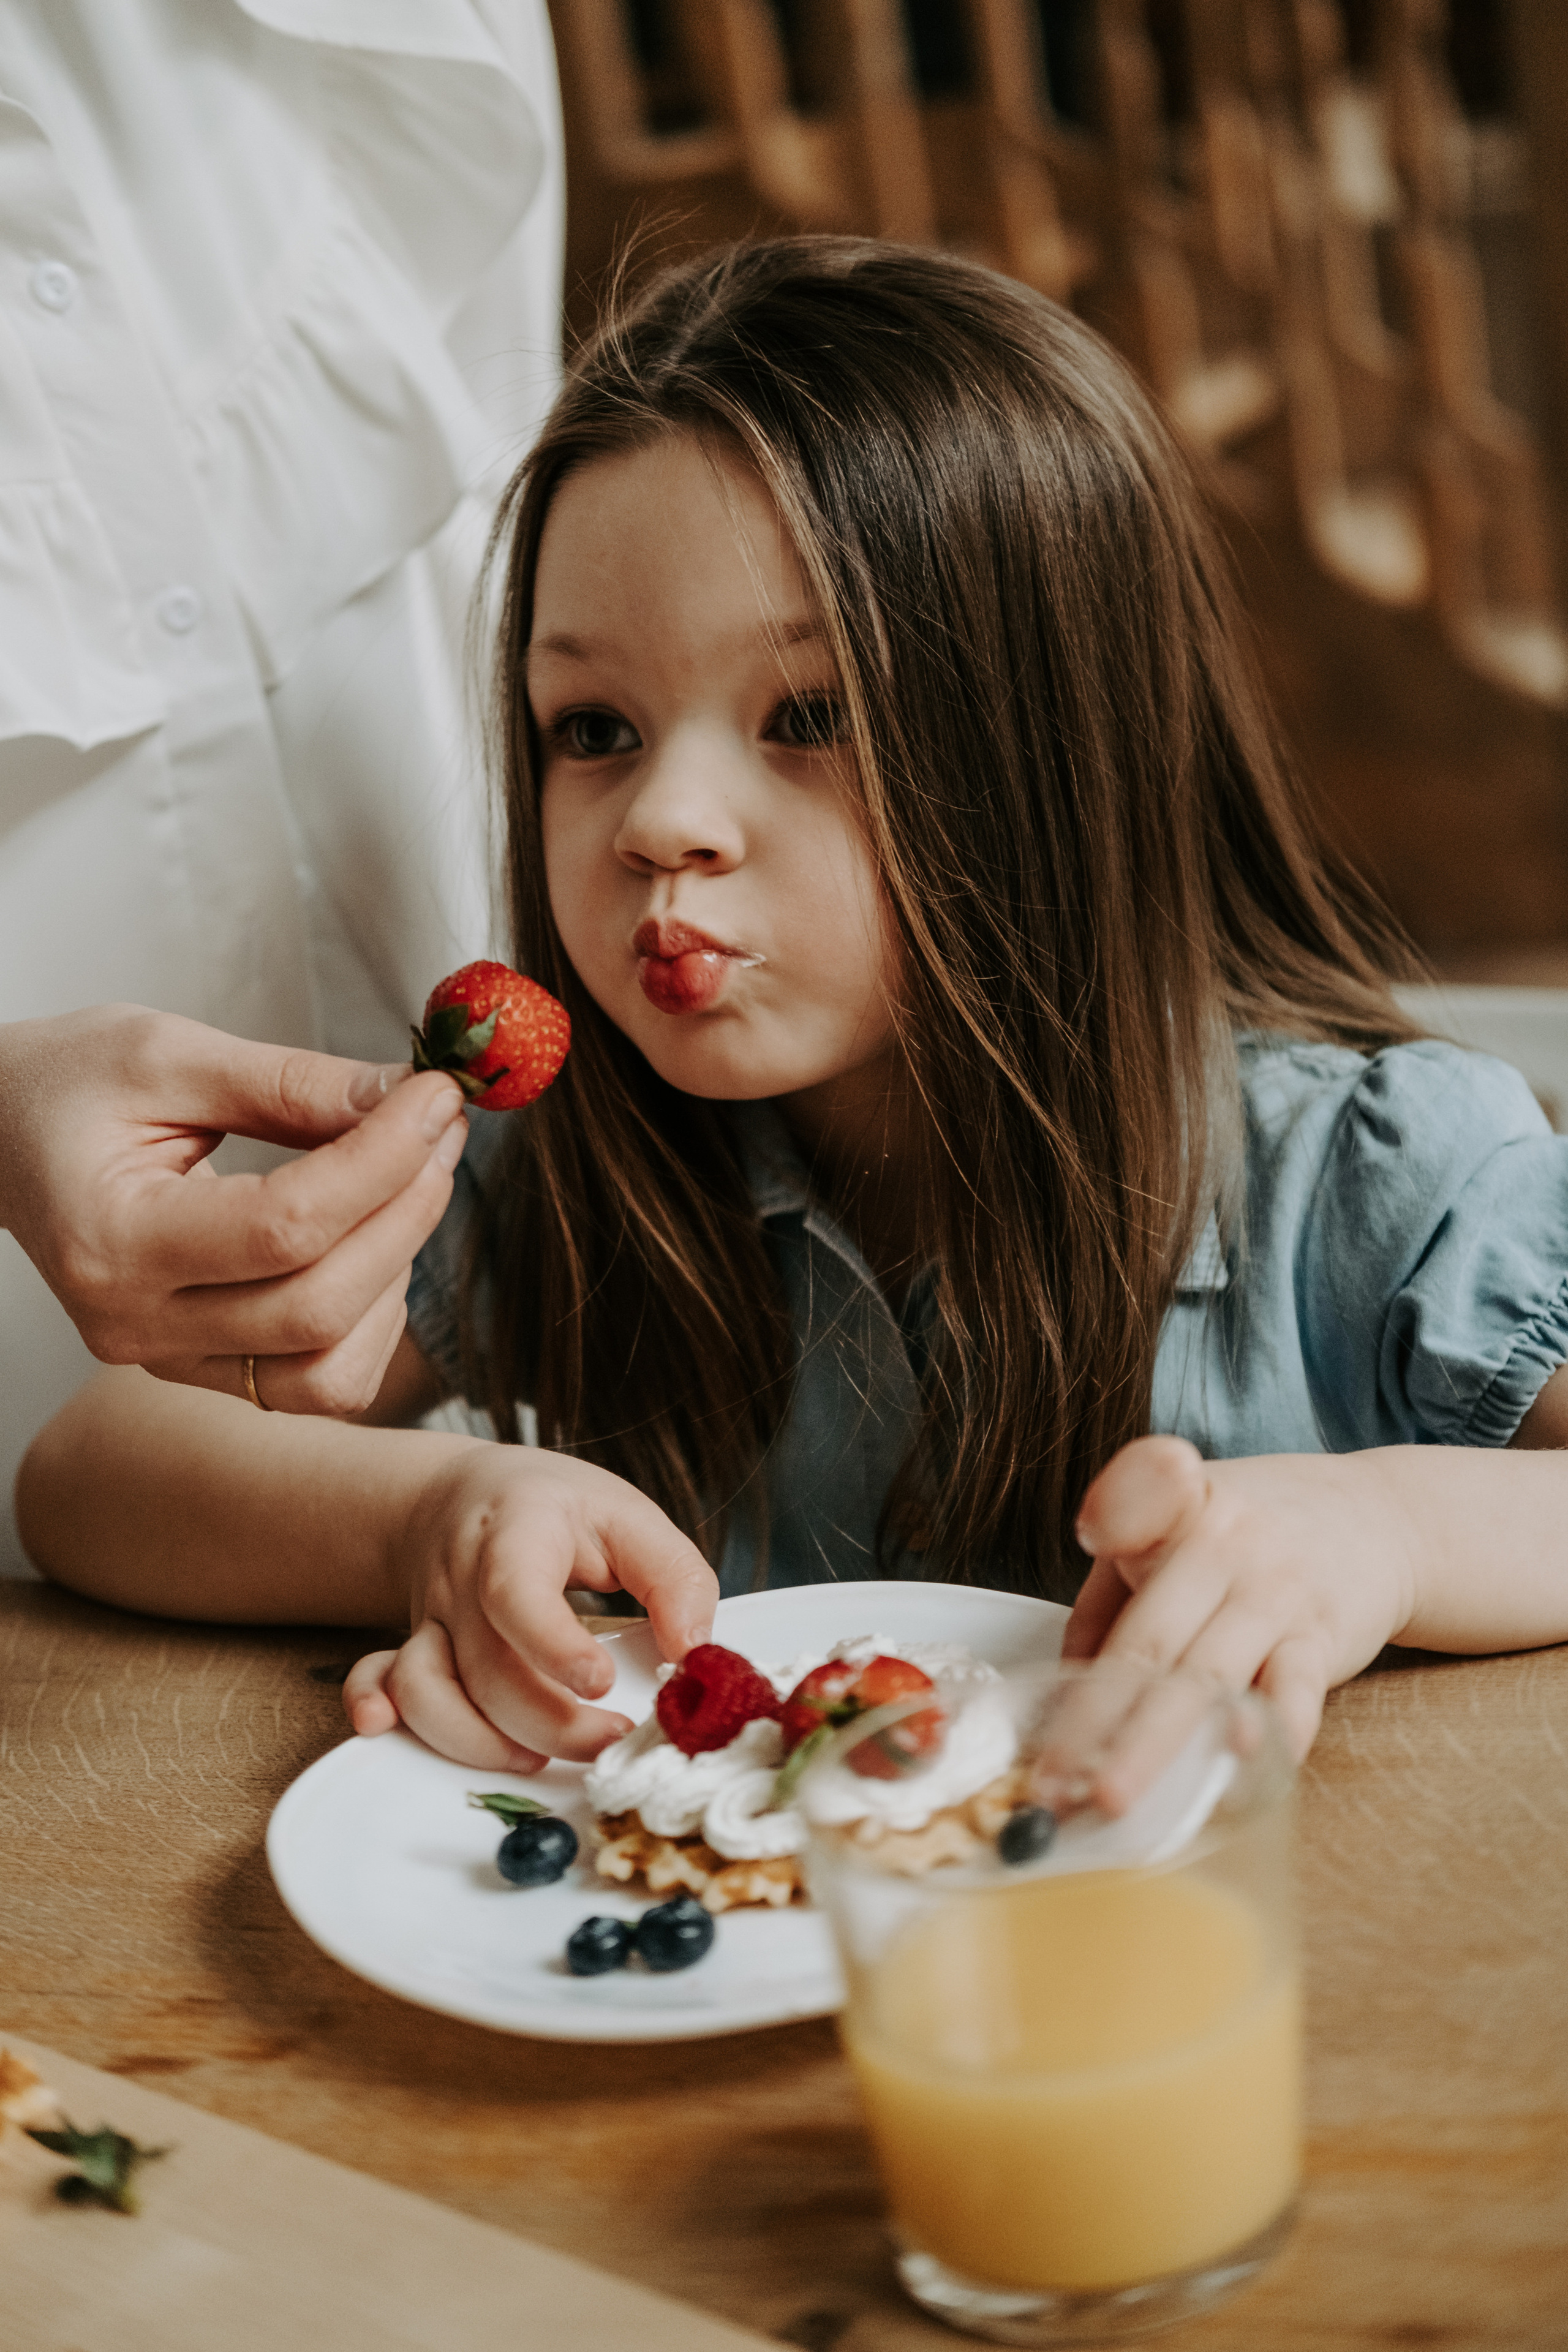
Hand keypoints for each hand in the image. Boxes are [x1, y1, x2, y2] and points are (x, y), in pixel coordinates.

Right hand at [0, 1005, 465, 1415]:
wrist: (2, 1135)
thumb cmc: (67, 1086)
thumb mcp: (166, 1053)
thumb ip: (289, 1080)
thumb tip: (400, 1097)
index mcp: (111, 1240)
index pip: (282, 1226)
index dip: (382, 1161)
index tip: (434, 1098)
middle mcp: (133, 1322)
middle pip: (317, 1308)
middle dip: (406, 1213)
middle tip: (440, 1131)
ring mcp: (168, 1359)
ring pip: (329, 1371)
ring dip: (395, 1274)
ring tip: (402, 1180)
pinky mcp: (205, 1369)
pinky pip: (320, 1384)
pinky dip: (370, 1319)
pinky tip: (367, 1241)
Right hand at [342, 1445, 719, 1766]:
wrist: (466, 1494)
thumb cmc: (556, 1508)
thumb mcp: (627, 1514)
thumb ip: (674, 1576)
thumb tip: (694, 1651)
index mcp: (518, 1534)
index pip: (515, 1592)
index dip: (552, 1645)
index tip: (602, 1682)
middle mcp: (461, 1578)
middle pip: (487, 1669)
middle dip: (550, 1725)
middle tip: (613, 1741)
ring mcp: (429, 1616)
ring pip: (429, 1691)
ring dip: (480, 1742)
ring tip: (540, 1759)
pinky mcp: (410, 1645)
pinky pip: (376, 1680)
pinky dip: (374, 1708)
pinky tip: (385, 1730)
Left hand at [1062, 1436, 1418, 1770]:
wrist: (1379, 1517)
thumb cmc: (1255, 1531)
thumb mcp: (1177, 1524)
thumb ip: (1110, 1595)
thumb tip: (1061, 1679)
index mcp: (1176, 1510)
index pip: (1126, 1522)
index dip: (1094, 1549)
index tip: (1050, 1618)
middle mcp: (1225, 1546)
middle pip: (1150, 1641)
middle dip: (1095, 1718)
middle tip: (1055, 1782)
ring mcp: (1276, 1592)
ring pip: (1207, 1677)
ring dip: (1157, 1744)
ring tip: (1118, 1794)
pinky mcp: (1323, 1636)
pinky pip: (1294, 1689)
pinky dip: (1268, 1731)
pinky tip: (1237, 1766)